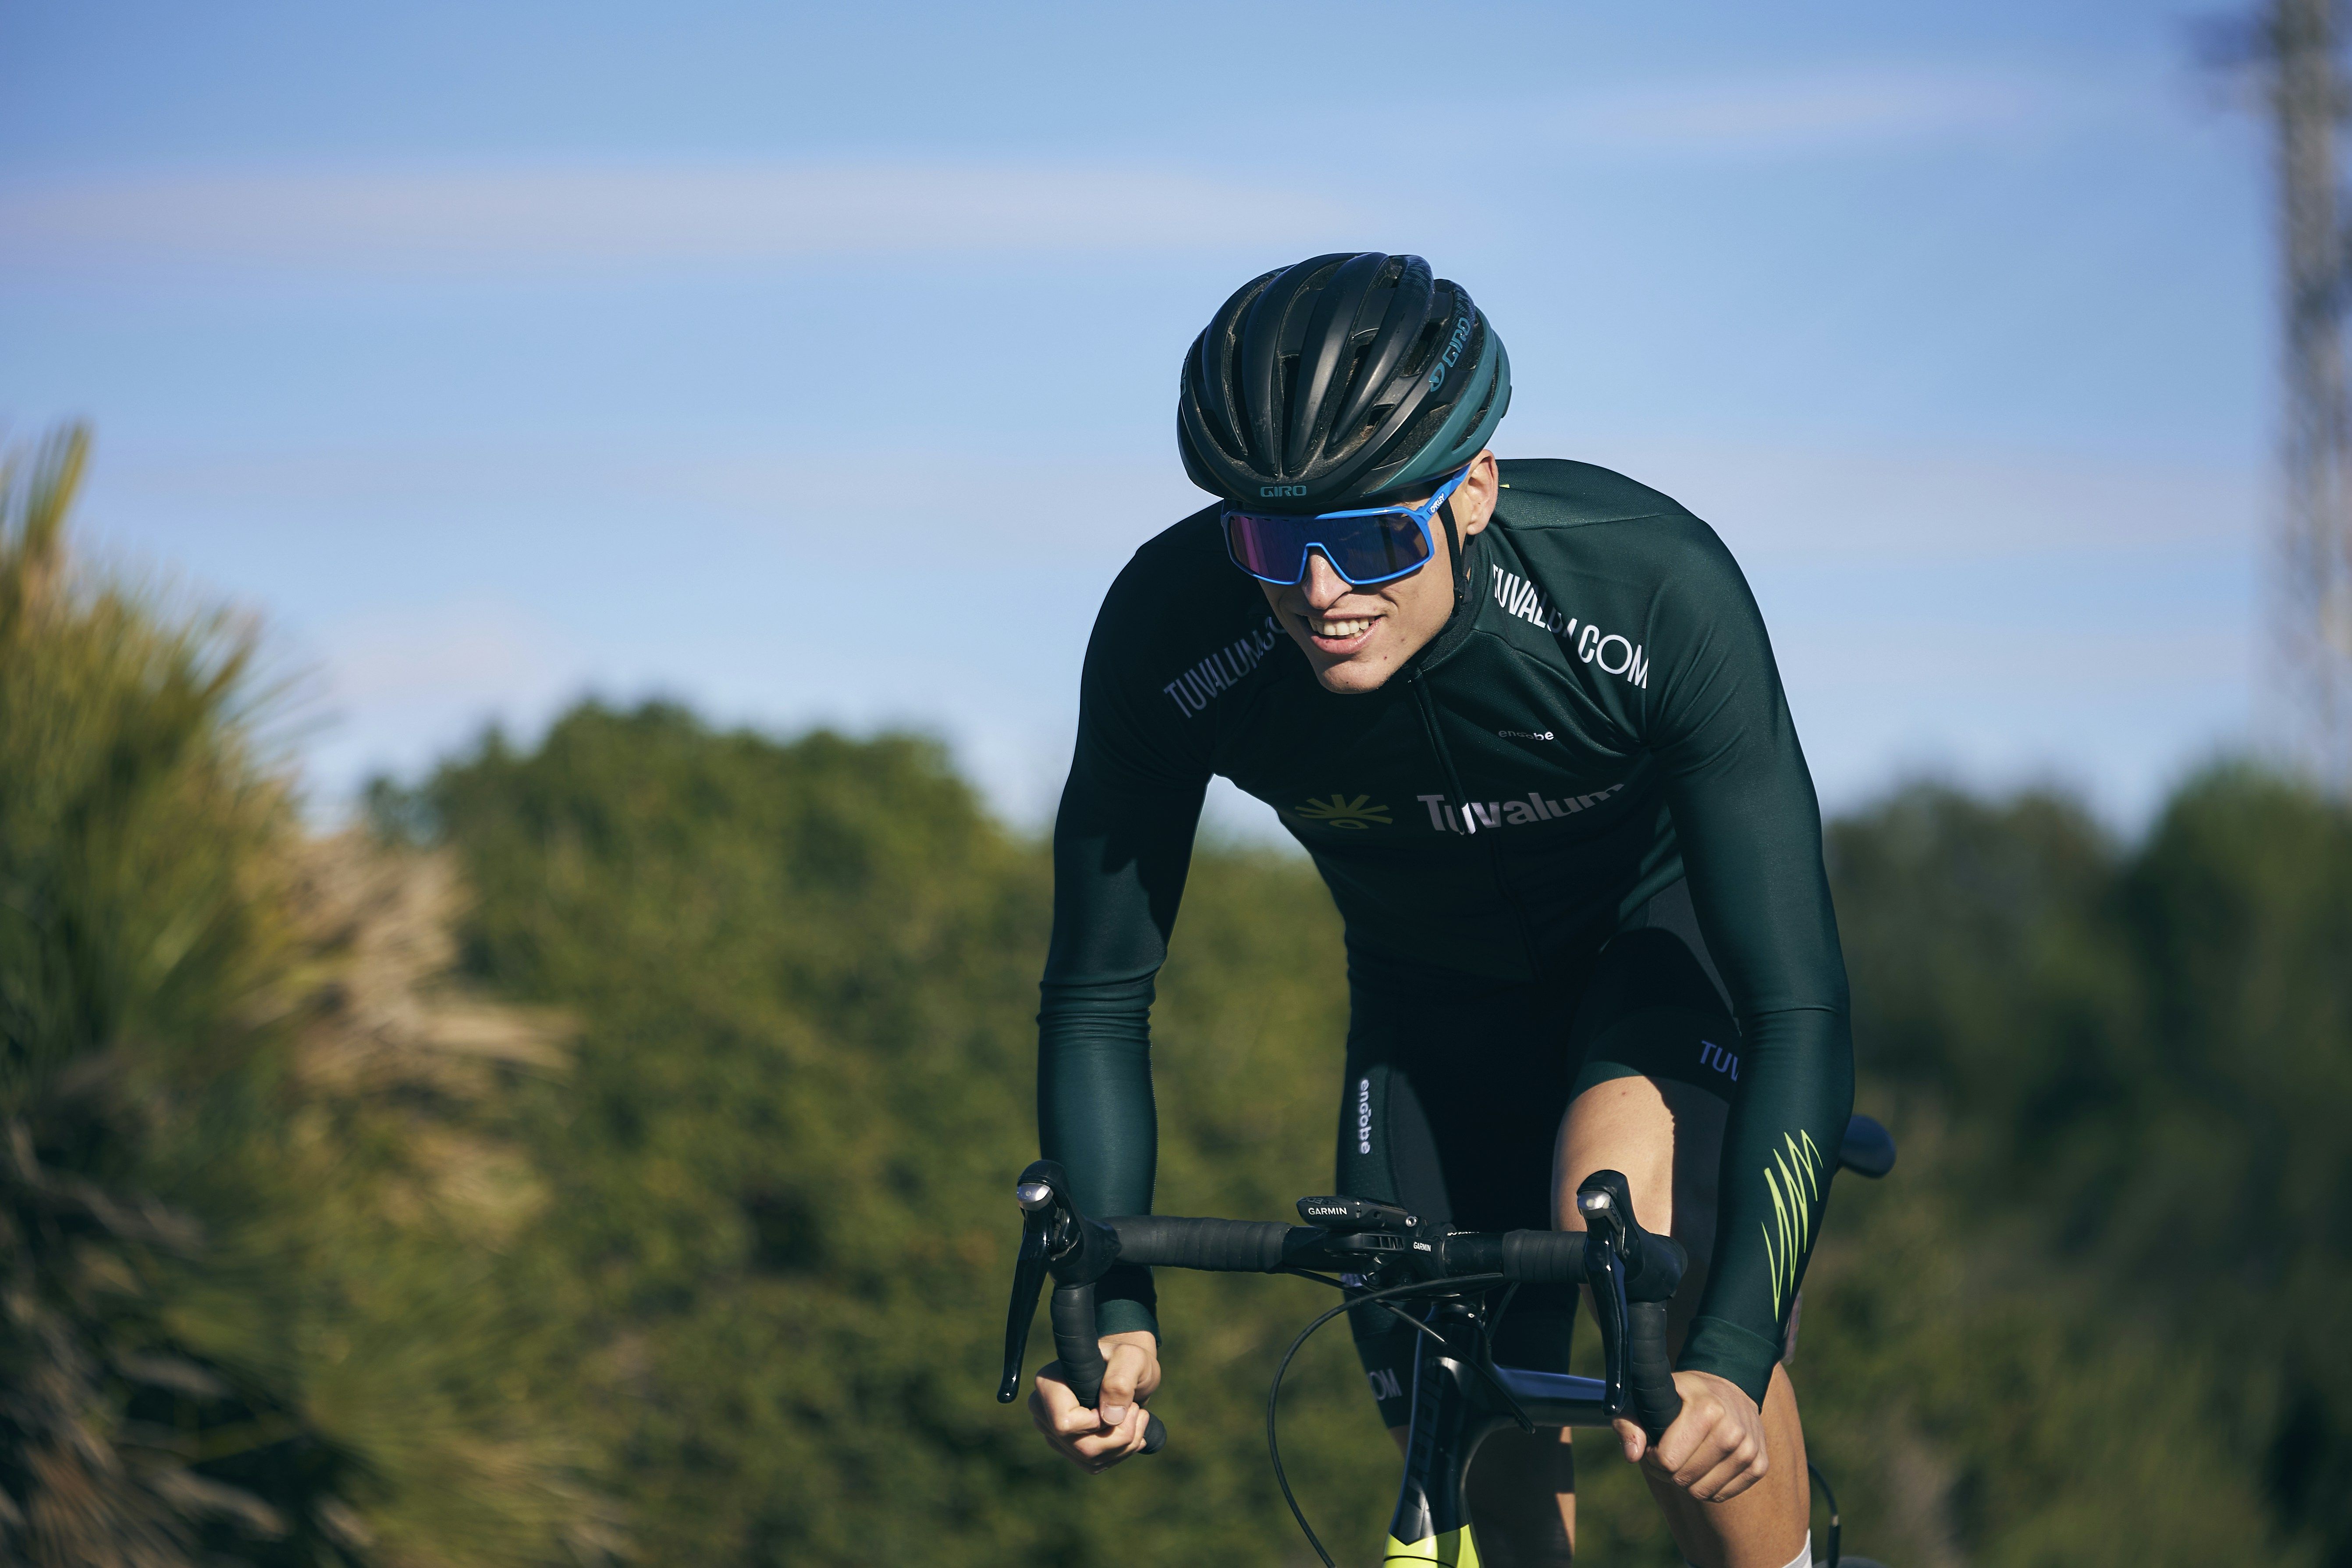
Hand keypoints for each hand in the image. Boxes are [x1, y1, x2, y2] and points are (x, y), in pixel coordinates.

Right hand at [1027, 1330, 1160, 1473]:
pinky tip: (1133, 1433)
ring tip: (1139, 1418)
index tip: (1118, 1405)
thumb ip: (1119, 1382)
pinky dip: (1118, 1454)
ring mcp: (1053, 1431)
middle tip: (1139, 1412)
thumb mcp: (1130, 1358)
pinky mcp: (1068, 1446)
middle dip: (1119, 1438)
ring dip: (1124, 1446)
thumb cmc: (1125, 1359)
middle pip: (1080, 1447)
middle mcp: (1044, 1410)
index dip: (1097, 1423)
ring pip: (1088, 1460)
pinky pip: (1092, 1464)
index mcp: (1048, 1384)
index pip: (1065, 1423)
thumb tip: (1110, 1418)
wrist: (1127, 1369)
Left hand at [1611, 1369, 1768, 1501]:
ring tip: (1685, 1458)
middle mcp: (1733, 1431)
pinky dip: (1707, 1486)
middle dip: (1668, 1472)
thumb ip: (1630, 1422)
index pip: (1668, 1460)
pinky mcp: (1759, 1466)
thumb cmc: (1683, 1395)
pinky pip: (1721, 1495)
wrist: (1730, 1388)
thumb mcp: (1651, 1397)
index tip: (1654, 1444)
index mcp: (1707, 1410)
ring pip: (1702, 1492)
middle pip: (1684, 1479)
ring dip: (1687, 1481)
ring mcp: (1749, 1450)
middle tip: (1668, 1453)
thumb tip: (1632, 1456)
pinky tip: (1704, 1465)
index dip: (1653, 1457)